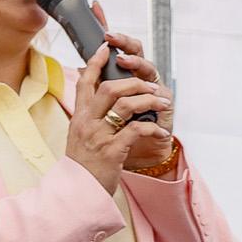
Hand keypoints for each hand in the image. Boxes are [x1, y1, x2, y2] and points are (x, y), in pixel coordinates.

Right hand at [64, 8, 174, 193]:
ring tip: (162, 102)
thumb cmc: (84, 164)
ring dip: (149, 100)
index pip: (85, 81)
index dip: (96, 62)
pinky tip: (162, 132)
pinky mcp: (113, 151)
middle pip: (110, 88)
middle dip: (135, 82)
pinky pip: (137, 130)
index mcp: (79, 117)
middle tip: (151, 85)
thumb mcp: (79, 135)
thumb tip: (95, 95)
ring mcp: (99, 136)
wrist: (79, 193)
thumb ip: (88, 115)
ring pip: (126, 104)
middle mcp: (87, 123)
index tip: (108, 48)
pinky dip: (153, 128)